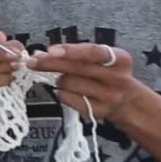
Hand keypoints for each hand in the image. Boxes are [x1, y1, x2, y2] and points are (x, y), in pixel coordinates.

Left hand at [28, 43, 145, 122]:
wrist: (127, 101)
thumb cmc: (106, 73)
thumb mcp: (103, 59)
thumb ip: (78, 53)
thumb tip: (44, 53)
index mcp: (121, 59)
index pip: (93, 52)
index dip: (71, 51)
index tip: (50, 50)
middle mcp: (117, 78)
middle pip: (76, 68)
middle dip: (50, 63)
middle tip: (32, 62)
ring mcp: (109, 96)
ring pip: (68, 83)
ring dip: (58, 80)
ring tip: (62, 79)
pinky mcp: (98, 111)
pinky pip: (67, 99)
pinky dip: (61, 93)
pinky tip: (65, 91)